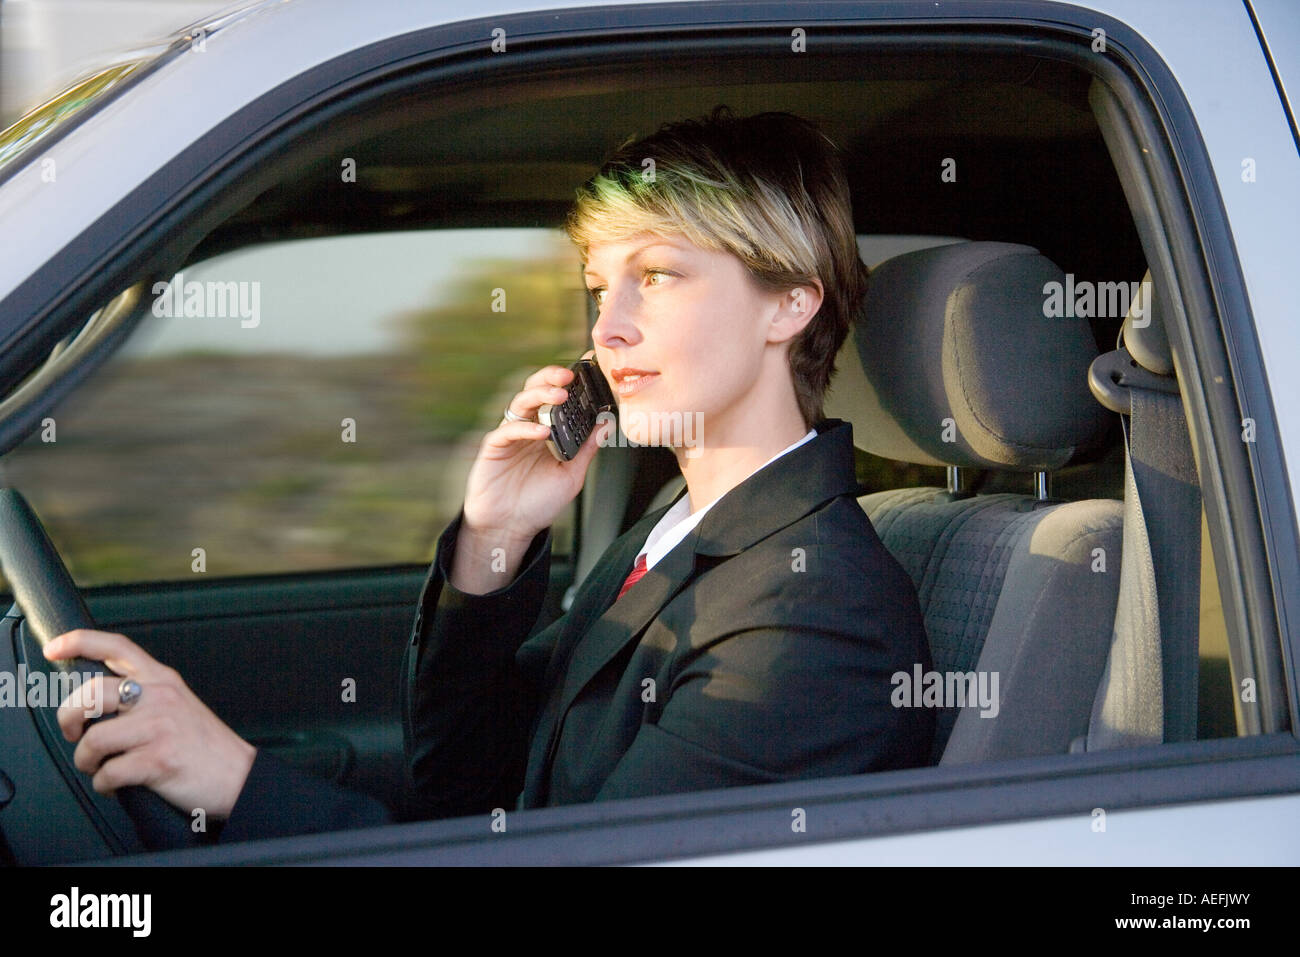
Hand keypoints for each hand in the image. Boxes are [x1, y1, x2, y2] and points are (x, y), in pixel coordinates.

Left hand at [44, 629, 256, 819]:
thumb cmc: (206, 745)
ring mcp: (159, 728)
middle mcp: (160, 697)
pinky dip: (104, 785)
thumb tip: (96, 703)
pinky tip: (117, 785)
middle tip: (75, 733)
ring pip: (93, 739)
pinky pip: (108, 774)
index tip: (55, 648)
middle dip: (69, 718)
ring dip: (87, 761)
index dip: (80, 642)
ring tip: (99, 766)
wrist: (238, 775)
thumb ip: (144, 695)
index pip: (117, 647)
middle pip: (91, 693)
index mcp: (163, 680)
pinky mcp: (158, 760)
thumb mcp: (179, 704)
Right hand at [465, 350, 612, 537]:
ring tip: (560, 395)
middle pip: (536, 390)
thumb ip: (586, 450)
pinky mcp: (494, 447)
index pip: (558, 398)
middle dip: (551, 378)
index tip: (589, 366)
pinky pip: (509, 431)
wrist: (510, 528)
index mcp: (546, 430)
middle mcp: (528, 427)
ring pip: (521, 403)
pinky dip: (526, 429)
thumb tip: (606, 424)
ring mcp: (510, 435)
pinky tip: (542, 432)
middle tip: (570, 375)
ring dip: (540, 395)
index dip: (570, 381)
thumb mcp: (571, 475)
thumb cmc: (538, 504)